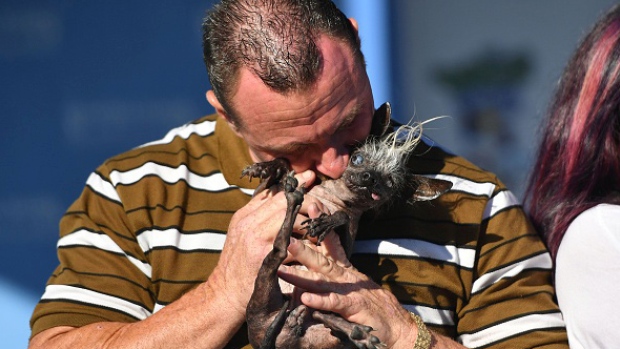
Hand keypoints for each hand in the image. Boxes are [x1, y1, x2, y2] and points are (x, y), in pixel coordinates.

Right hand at [206, 170, 316, 317]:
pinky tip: (315, 244)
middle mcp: (247, 223)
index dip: (292, 183)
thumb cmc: (238, 266)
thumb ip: (258, 218)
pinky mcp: (264, 256)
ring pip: (288, 216)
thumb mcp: (242, 236)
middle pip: (282, 201)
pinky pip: (291, 242)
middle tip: (321, 207)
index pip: (271, 192)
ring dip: (308, 220)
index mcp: (243, 216)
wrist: (224, 294)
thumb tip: (278, 198)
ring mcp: (254, 238)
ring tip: (320, 226)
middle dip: (305, 200)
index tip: (309, 176)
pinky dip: (305, 242)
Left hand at [278, 237, 418, 348]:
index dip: (322, 225)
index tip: (312, 207)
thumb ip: (336, 273)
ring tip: (282, 268)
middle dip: (303, 247)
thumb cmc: (372, 305)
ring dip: (302, 272)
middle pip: (322, 258)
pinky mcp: (352, 307)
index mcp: (345, 269)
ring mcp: (349, 290)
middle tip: (286, 237)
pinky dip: (320, 300)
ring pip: (322, 278)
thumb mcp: (353, 284)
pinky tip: (306, 298)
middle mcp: (345, 276)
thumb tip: (314, 264)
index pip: (332, 244)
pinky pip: (333, 303)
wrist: (396, 326)